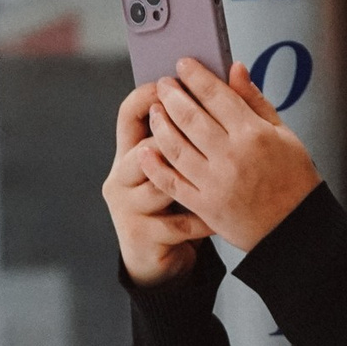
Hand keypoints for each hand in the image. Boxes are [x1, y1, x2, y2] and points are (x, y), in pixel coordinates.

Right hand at [104, 81, 213, 284]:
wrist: (161, 263)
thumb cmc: (176, 209)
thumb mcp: (181, 171)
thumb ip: (192, 137)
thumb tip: (219, 84)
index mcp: (130, 154)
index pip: (128, 114)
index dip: (147, 96)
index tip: (171, 82)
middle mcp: (121, 176)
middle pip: (145, 145)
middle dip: (178, 135)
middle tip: (210, 126)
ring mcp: (126, 206)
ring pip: (160, 182)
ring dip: (193, 179)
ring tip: (223, 173)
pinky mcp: (141, 234)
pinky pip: (178, 222)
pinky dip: (204, 219)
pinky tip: (225, 215)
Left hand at [137, 59, 322, 251]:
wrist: (297, 229)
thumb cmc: (294, 181)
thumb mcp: (285, 135)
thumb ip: (256, 101)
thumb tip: (236, 69)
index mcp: (255, 135)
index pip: (216, 94)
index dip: (195, 75)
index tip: (183, 65)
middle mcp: (232, 156)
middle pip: (189, 116)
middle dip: (170, 95)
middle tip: (164, 85)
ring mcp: (216, 183)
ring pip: (174, 146)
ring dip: (159, 124)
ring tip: (156, 111)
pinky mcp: (206, 206)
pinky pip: (171, 182)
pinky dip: (155, 164)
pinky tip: (147, 149)